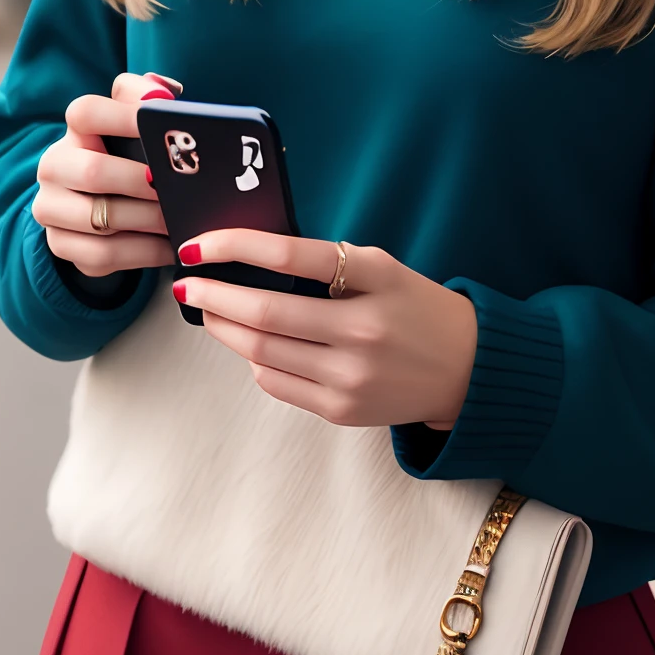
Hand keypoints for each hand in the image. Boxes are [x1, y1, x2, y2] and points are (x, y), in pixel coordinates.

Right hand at [33, 70, 178, 276]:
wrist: (99, 203)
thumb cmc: (130, 155)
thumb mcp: (136, 125)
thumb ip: (147, 98)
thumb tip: (163, 93)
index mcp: (75, 131)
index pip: (85, 112)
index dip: (123, 116)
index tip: (161, 123)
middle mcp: (54, 166)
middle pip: (93, 171)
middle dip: (140, 181)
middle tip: (176, 188)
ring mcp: (51, 207)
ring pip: (100, 218)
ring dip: (146, 221)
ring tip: (179, 220)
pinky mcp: (59, 244)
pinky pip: (102, 255)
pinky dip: (143, 252)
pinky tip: (169, 247)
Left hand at [173, 230, 477, 430]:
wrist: (467, 370)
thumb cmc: (415, 308)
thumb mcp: (383, 269)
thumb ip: (326, 263)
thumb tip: (249, 260)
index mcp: (375, 279)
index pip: (290, 256)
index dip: (234, 246)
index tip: (197, 245)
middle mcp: (362, 330)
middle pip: (263, 314)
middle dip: (212, 296)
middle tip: (187, 283)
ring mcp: (350, 375)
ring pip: (260, 352)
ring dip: (224, 328)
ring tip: (210, 311)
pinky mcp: (341, 409)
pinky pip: (275, 382)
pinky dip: (254, 359)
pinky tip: (251, 344)